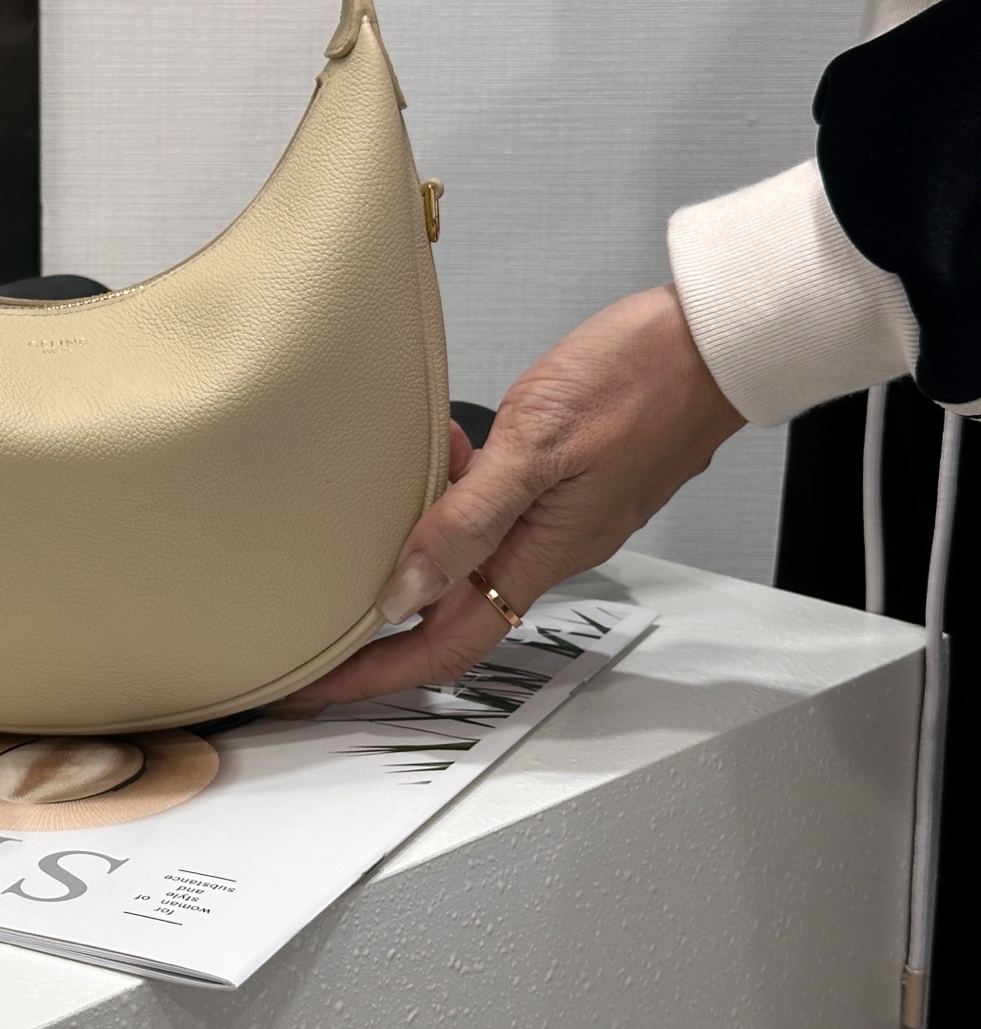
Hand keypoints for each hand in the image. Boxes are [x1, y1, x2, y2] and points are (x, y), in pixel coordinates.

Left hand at [275, 284, 746, 711]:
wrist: (713, 342)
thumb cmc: (643, 379)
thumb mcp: (534, 445)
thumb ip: (466, 519)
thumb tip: (404, 589)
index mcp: (539, 555)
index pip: (445, 643)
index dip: (377, 672)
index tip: (319, 686)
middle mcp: (548, 548)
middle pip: (448, 611)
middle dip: (379, 626)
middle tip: (316, 627)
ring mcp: (558, 517)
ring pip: (466, 556)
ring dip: (413, 547)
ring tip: (365, 522)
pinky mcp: (563, 483)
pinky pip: (489, 512)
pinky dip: (449, 494)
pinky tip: (440, 452)